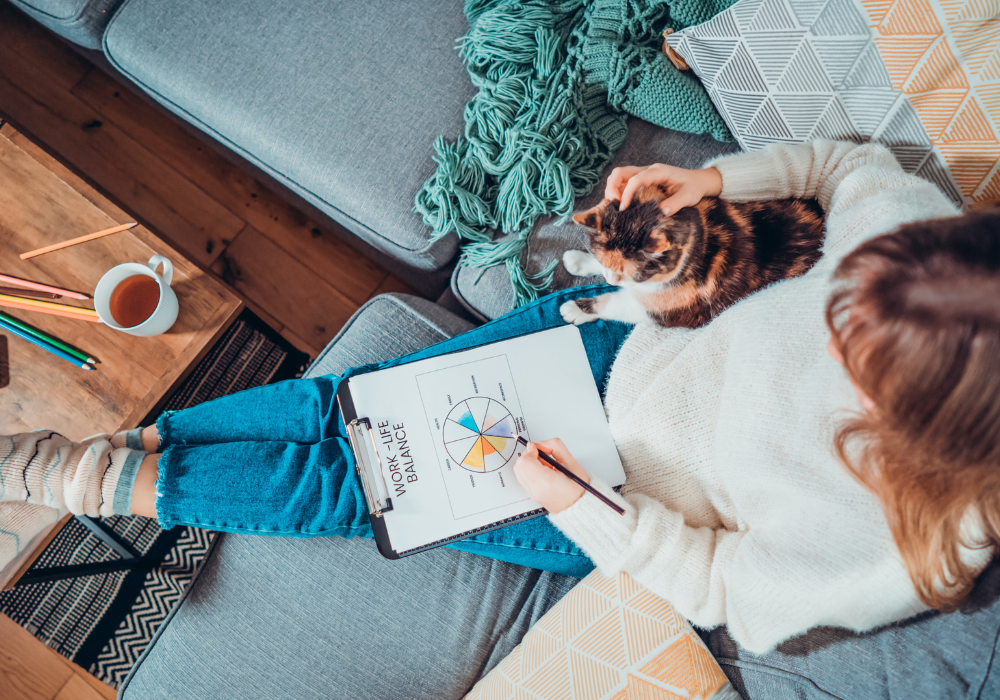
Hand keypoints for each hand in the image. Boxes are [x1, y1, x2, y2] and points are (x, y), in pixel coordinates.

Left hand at [513, 438, 588, 513]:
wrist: (579, 506)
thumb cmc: (579, 487)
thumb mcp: (571, 461)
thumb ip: (554, 446)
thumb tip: (538, 444)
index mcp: (547, 481)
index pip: (525, 461)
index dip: (531, 451)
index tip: (540, 449)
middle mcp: (536, 489)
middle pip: (519, 465)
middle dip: (529, 456)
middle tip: (544, 457)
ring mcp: (532, 494)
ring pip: (519, 471)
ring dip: (529, 463)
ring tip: (545, 466)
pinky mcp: (532, 495)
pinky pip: (523, 478)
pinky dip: (530, 471)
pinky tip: (543, 473)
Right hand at [604, 164, 722, 213]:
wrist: (696, 181)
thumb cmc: (693, 187)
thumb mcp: (689, 196)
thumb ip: (676, 203)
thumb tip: (661, 212)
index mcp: (658, 171)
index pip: (636, 178)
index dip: (627, 193)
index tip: (624, 209)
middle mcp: (647, 170)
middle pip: (620, 172)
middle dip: (612, 188)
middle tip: (614, 206)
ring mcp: (642, 175)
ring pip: (618, 177)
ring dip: (612, 191)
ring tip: (615, 207)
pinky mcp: (641, 182)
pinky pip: (623, 184)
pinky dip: (617, 194)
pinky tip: (620, 206)